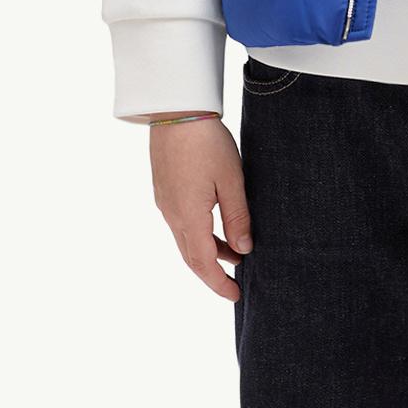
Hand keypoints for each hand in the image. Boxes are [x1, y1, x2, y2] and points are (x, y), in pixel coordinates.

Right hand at [149, 119, 251, 302]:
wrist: (176, 111)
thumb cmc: (206, 143)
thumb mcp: (232, 181)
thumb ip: (238, 218)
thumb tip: (243, 251)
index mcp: (189, 216)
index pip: (203, 262)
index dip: (219, 283)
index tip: (235, 296)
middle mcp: (172, 214)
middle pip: (191, 256)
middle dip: (213, 273)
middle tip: (234, 285)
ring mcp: (165, 202)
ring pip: (185, 240)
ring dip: (208, 252)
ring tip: (234, 254)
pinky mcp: (164, 190)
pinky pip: (180, 224)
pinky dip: (198, 235)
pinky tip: (215, 228)